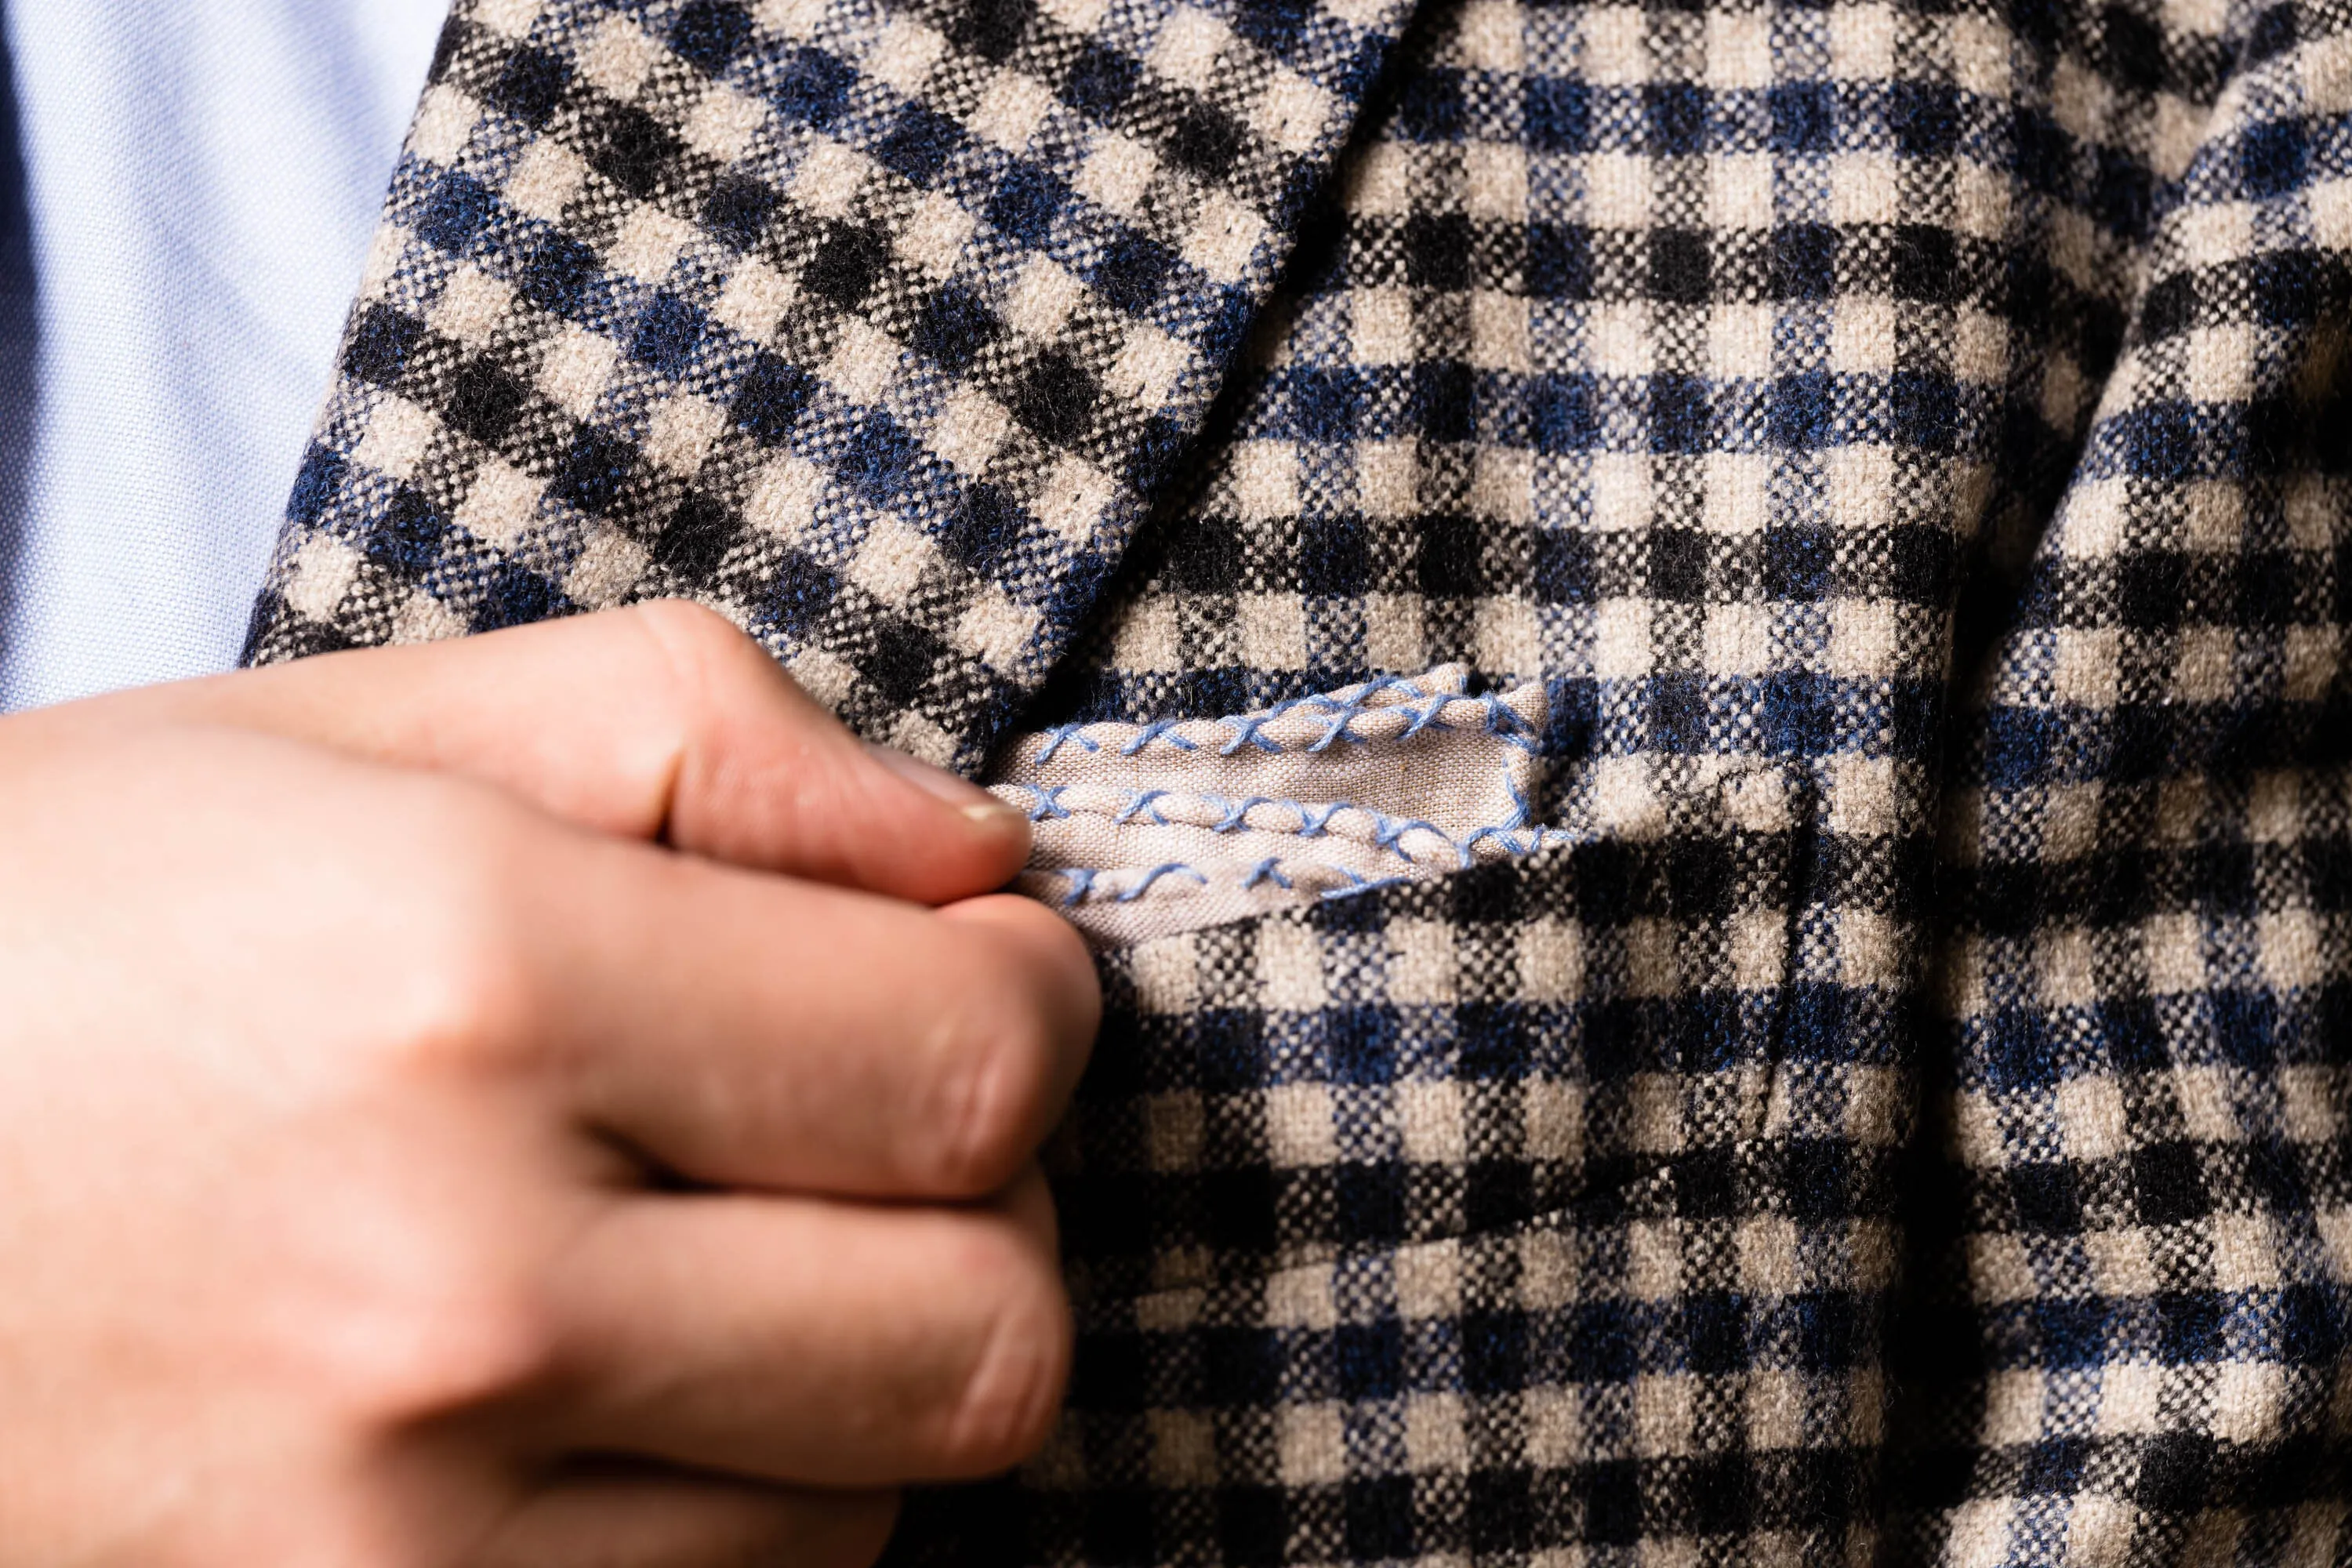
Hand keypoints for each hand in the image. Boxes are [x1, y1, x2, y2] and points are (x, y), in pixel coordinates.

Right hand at [0, 603, 1098, 1567]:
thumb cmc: (46, 939)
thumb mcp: (339, 736)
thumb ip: (703, 736)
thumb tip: (977, 854)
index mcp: (468, 988)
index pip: (972, 1061)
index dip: (1028, 1002)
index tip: (981, 969)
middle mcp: (450, 1301)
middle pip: (982, 1333)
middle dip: (985, 1209)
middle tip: (872, 1119)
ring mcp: (396, 1554)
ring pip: (870, 1501)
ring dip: (850, 1366)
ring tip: (688, 1250)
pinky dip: (729, 1505)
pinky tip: (608, 1392)